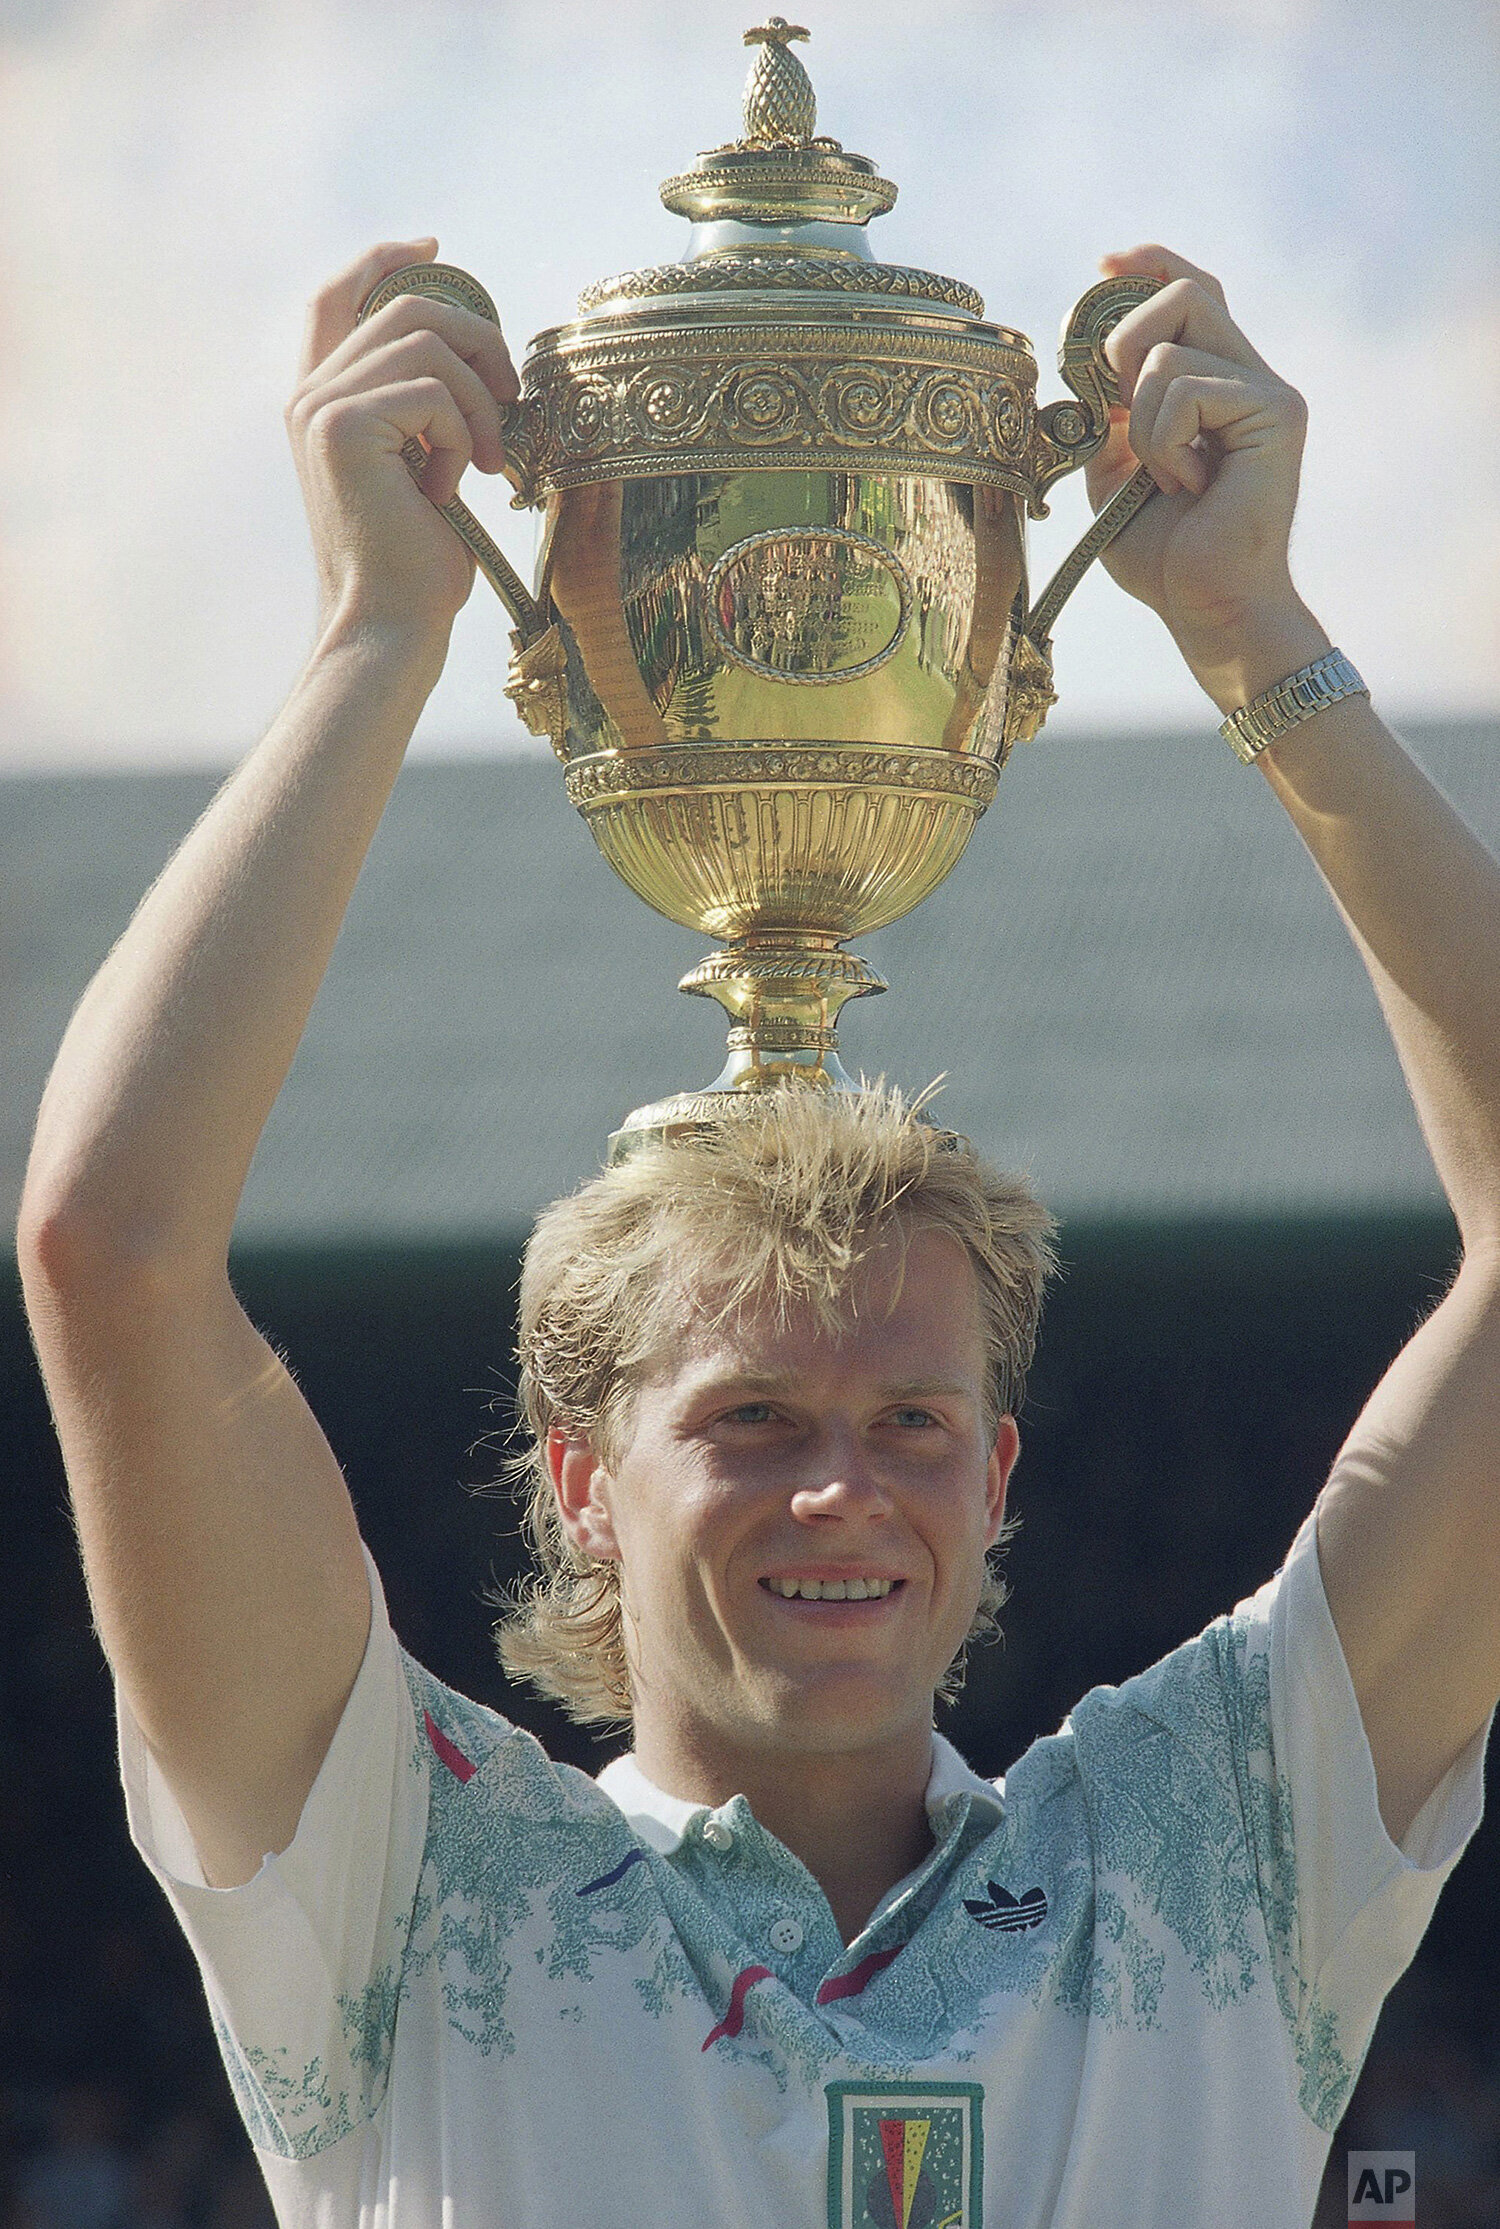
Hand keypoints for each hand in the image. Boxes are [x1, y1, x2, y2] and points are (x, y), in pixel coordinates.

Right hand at [286, 239, 519, 643]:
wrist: (390, 624)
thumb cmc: (415, 565)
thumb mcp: (423, 469)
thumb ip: (422, 409)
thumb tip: (474, 358)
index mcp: (322, 402)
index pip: (337, 296)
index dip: (385, 260)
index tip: (435, 249)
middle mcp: (310, 396)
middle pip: (408, 307)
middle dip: (479, 343)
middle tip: (510, 404)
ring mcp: (320, 407)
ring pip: (429, 345)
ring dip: (478, 405)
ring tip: (483, 465)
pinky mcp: (343, 425)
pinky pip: (434, 390)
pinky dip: (463, 438)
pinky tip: (453, 489)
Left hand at [1085, 245, 1328, 710]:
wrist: (1208, 609)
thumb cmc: (1167, 557)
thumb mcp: (1111, 477)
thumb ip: (1104, 420)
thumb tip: (1080, 369)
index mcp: (1216, 383)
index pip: (1191, 293)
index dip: (1149, 265)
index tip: (1104, 265)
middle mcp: (1249, 375)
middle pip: (1184, 292)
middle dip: (1122, 341)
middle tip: (1115, 411)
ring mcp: (1267, 391)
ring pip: (1169, 347)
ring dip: (1138, 420)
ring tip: (1164, 478)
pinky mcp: (1275, 412)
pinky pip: (1184, 388)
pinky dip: (1161, 440)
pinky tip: (1186, 485)